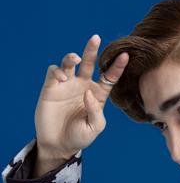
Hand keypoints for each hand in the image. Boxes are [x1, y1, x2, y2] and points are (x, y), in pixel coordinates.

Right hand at [34, 34, 128, 158]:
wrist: (58, 145)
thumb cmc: (79, 137)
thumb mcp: (94, 127)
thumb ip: (95, 111)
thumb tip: (89, 92)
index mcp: (98, 94)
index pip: (109, 77)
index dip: (117, 66)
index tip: (125, 55)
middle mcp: (83, 86)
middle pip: (89, 63)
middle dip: (92, 50)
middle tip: (96, 38)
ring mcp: (67, 85)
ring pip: (69, 62)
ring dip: (71, 57)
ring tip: (75, 58)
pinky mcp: (51, 87)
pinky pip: (54, 71)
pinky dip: (58, 70)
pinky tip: (62, 78)